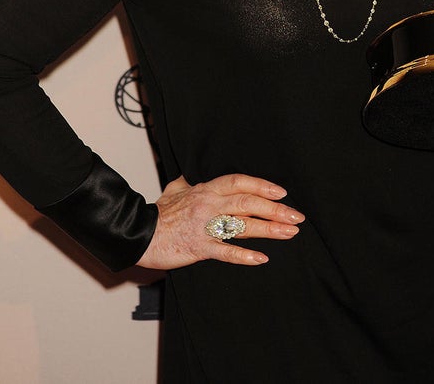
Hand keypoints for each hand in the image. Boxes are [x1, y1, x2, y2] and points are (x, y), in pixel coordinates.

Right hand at [137, 173, 303, 269]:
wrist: (137, 234)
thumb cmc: (158, 213)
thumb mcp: (174, 189)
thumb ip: (188, 182)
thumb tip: (191, 174)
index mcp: (205, 189)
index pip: (239, 182)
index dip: (262, 185)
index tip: (282, 192)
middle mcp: (208, 204)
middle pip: (247, 203)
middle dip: (274, 209)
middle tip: (296, 216)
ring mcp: (204, 226)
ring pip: (242, 225)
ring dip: (268, 230)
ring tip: (289, 233)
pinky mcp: (198, 247)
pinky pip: (225, 251)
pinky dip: (244, 255)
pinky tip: (261, 258)